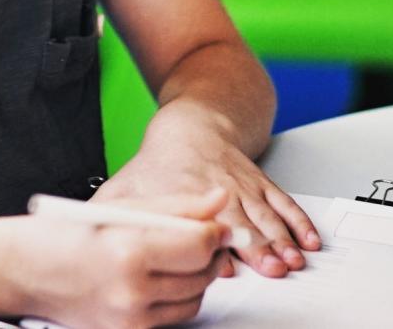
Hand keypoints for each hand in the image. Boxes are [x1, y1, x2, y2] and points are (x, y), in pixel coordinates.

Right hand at [10, 188, 230, 328]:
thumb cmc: (61, 235)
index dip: (214, 231)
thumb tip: (216, 202)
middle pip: (201, 274)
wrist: (23, 272)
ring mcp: (131, 319)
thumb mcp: (117, 208)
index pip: (198, 244)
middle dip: (209, 253)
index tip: (215, 224)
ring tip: (176, 255)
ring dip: (196, 276)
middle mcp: (132, 292)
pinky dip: (177, 296)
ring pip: (194, 298)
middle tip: (202, 236)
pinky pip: (174, 316)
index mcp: (127, 252)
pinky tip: (159, 277)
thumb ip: (174, 206)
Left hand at [92, 123, 320, 278]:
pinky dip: (299, 223)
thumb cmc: (160, 163)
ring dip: (281, 240)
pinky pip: (285, 204)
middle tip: (271, 268)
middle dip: (257, 246)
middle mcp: (218, 190)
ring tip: (291, 259)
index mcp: (185, 192)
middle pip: (240, 222)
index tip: (223, 265)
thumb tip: (83, 234)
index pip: (199, 222)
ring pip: (266, 216)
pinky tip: (308, 240)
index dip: (212, 244)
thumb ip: (110, 212)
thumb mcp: (127, 185)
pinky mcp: (262, 185)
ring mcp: (243, 188)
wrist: (194, 124)